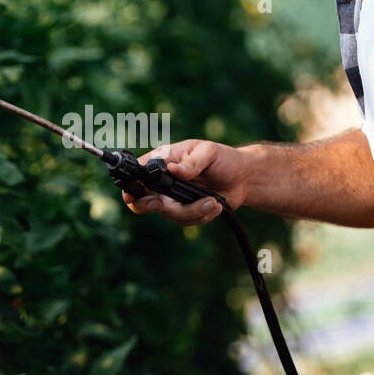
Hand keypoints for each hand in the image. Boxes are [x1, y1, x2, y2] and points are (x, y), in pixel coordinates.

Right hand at [121, 139, 251, 227]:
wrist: (243, 178)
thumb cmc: (223, 158)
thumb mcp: (209, 152)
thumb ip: (192, 162)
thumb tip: (173, 170)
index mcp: (163, 161)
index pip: (138, 174)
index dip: (130, 186)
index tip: (135, 193)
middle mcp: (164, 182)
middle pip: (141, 201)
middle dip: (147, 205)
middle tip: (159, 203)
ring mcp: (174, 199)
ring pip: (170, 214)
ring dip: (193, 210)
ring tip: (213, 201)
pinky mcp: (187, 212)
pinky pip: (186, 222)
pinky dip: (203, 215)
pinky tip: (216, 205)